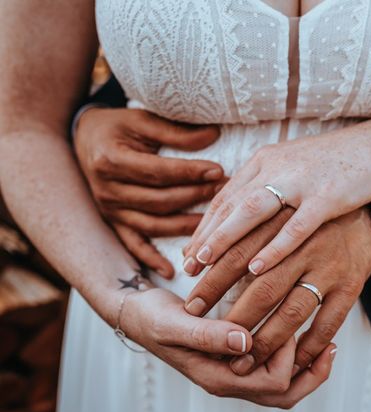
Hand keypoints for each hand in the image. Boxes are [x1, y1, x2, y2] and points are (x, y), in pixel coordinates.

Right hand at [74, 107, 224, 277]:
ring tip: (215, 223)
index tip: (218, 171)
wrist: (85, 139)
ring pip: (153, 225)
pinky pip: (134, 245)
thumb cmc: (119, 128)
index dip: (190, 173)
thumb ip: (175, 132)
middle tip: (224, 192)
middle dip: (195, 198)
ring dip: (186, 226)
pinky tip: (171, 271)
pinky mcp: (114, 223)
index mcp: (112, 161)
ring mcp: (110, 211)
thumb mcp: (142, 120)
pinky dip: (151, 260)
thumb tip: (214, 135)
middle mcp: (108, 190)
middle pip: (159, 201)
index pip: (159, 172)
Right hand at [122, 288, 336, 407]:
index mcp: (217, 377)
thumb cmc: (152, 319)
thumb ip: (207, 335)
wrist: (138, 314)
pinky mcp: (236, 359)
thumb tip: (245, 341)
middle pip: (284, 395)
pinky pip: (273, 370)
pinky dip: (294, 358)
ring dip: (307, 368)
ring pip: (283, 387)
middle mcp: (229, 381)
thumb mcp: (173, 324)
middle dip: (311, 372)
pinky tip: (303, 335)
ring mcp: (234, 372)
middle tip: (330, 344)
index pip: (272, 383)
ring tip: (327, 343)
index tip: (287, 318)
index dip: (288, 354)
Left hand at [182, 119, 370, 276]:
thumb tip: (241, 213)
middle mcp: (277, 167)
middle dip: (206, 237)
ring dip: (226, 238)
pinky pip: (296, 226)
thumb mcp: (292, 167)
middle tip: (187, 267)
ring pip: (253, 212)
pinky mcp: (327, 196)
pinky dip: (274, 248)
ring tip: (205, 264)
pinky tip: (256, 268)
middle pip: (231, 206)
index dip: (204, 227)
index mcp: (266, 160)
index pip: (226, 197)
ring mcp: (301, 181)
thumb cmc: (334, 163)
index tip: (189, 254)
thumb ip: (267, 185)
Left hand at [184, 207, 370, 375]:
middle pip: (263, 288)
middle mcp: (306, 246)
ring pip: (293, 311)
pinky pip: (328, 323)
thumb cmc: (306, 210)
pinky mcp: (351, 285)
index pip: (238, 255)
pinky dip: (309, 345)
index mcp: (283, 223)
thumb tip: (191, 250)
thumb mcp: (273, 203)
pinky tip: (292, 361)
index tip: (190, 307)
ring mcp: (330, 268)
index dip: (211, 282)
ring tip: (245, 361)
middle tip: (212, 341)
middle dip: (234, 318)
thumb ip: (235, 220)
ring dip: (267, 340)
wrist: (365, 212)